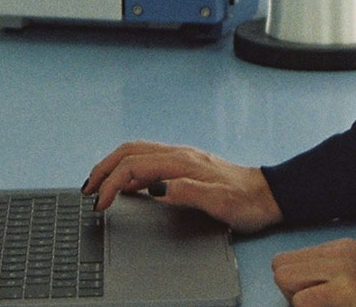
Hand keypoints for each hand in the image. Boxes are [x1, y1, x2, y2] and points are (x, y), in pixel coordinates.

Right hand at [82, 140, 283, 232]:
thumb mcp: (218, 201)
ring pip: (136, 152)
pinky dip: (128, 167)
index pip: (134, 166)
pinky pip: (148, 158)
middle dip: (103, 169)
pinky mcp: (185, 164)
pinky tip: (126, 182)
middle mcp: (179, 155)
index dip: (112, 183)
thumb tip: (154, 188)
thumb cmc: (246, 201)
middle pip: (129, 152)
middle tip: (86, 189)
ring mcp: (181, 157)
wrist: (268, 195)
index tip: (100, 203)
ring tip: (97, 183)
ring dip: (113, 165)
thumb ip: (185, 191)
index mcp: (182, 162)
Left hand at [271, 238, 355, 306]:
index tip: (311, 297)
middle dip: (289, 290)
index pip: (290, 259)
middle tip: (312, 304)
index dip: (294, 283)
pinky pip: (302, 300)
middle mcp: (338, 253)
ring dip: (297, 300)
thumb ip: (330, 274)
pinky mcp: (346, 289)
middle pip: (280, 266)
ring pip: (285, 279)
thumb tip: (300, 289)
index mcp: (340, 249)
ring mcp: (342, 268)